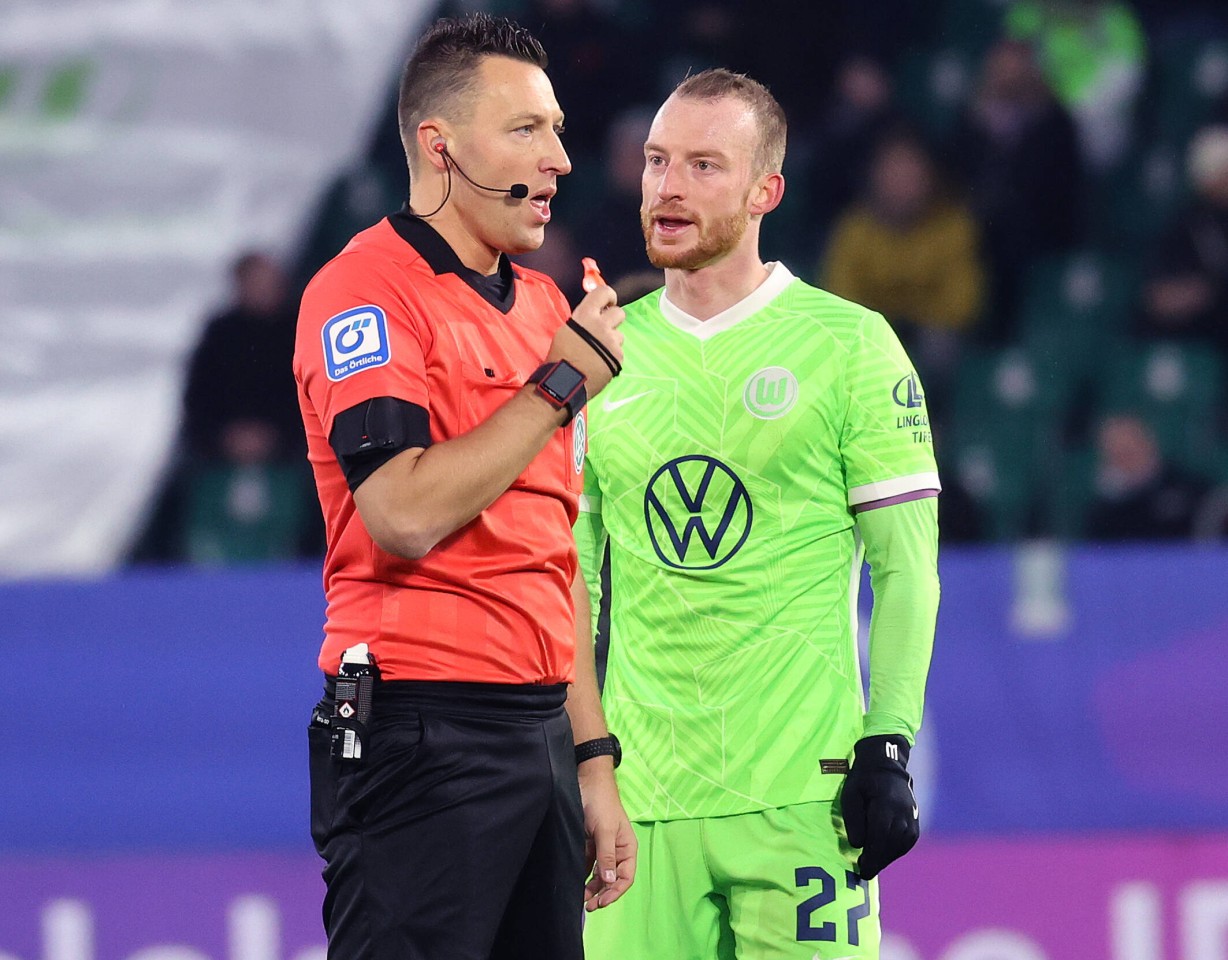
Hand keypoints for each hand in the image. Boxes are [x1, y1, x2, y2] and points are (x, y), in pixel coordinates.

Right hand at [548, 284, 623, 396]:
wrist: (564, 382)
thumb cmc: (560, 356)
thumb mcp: (567, 329)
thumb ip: (583, 320)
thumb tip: (593, 316)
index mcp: (586, 315)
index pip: (604, 292)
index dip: (609, 296)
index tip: (608, 302)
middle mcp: (602, 325)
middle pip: (619, 313)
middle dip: (613, 320)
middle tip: (604, 329)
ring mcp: (612, 342)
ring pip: (619, 335)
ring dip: (611, 341)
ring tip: (598, 353)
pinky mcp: (618, 358)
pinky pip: (618, 353)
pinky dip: (611, 357)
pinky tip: (600, 364)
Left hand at [577, 760, 636, 909]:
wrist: (586, 782)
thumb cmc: (601, 803)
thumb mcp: (606, 830)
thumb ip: (607, 855)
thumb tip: (610, 881)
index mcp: (627, 848)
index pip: (625, 877)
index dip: (615, 892)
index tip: (601, 902)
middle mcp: (616, 851)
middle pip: (612, 879)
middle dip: (602, 893)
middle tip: (588, 905)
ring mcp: (602, 848)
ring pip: (599, 875)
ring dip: (591, 888)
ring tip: (580, 898)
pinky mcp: (589, 845)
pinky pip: (588, 866)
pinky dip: (583, 876)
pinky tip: (576, 884)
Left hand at [840, 734, 918, 879]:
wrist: (886, 766)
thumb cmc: (863, 780)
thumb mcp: (851, 794)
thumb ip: (854, 819)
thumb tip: (858, 845)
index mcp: (886, 805)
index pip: (880, 837)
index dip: (871, 856)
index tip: (862, 871)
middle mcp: (903, 813)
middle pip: (891, 844)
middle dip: (877, 861)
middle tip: (864, 871)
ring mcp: (912, 818)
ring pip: (900, 846)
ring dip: (886, 858)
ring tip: (871, 863)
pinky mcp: (915, 822)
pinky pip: (906, 843)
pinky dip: (895, 851)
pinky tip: (883, 854)